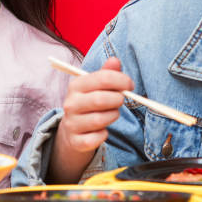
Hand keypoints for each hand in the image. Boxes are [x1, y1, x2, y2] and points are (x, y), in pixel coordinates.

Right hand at [48, 57, 133, 182]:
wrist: (72, 130)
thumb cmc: (90, 103)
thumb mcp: (96, 86)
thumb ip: (106, 73)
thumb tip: (115, 60)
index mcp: (76, 86)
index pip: (102, 78)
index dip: (121, 80)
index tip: (130, 85)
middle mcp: (71, 103)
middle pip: (101, 99)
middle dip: (118, 99)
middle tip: (121, 100)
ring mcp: (72, 123)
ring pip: (100, 120)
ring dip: (113, 116)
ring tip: (113, 113)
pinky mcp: (76, 141)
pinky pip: (97, 138)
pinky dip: (104, 134)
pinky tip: (103, 130)